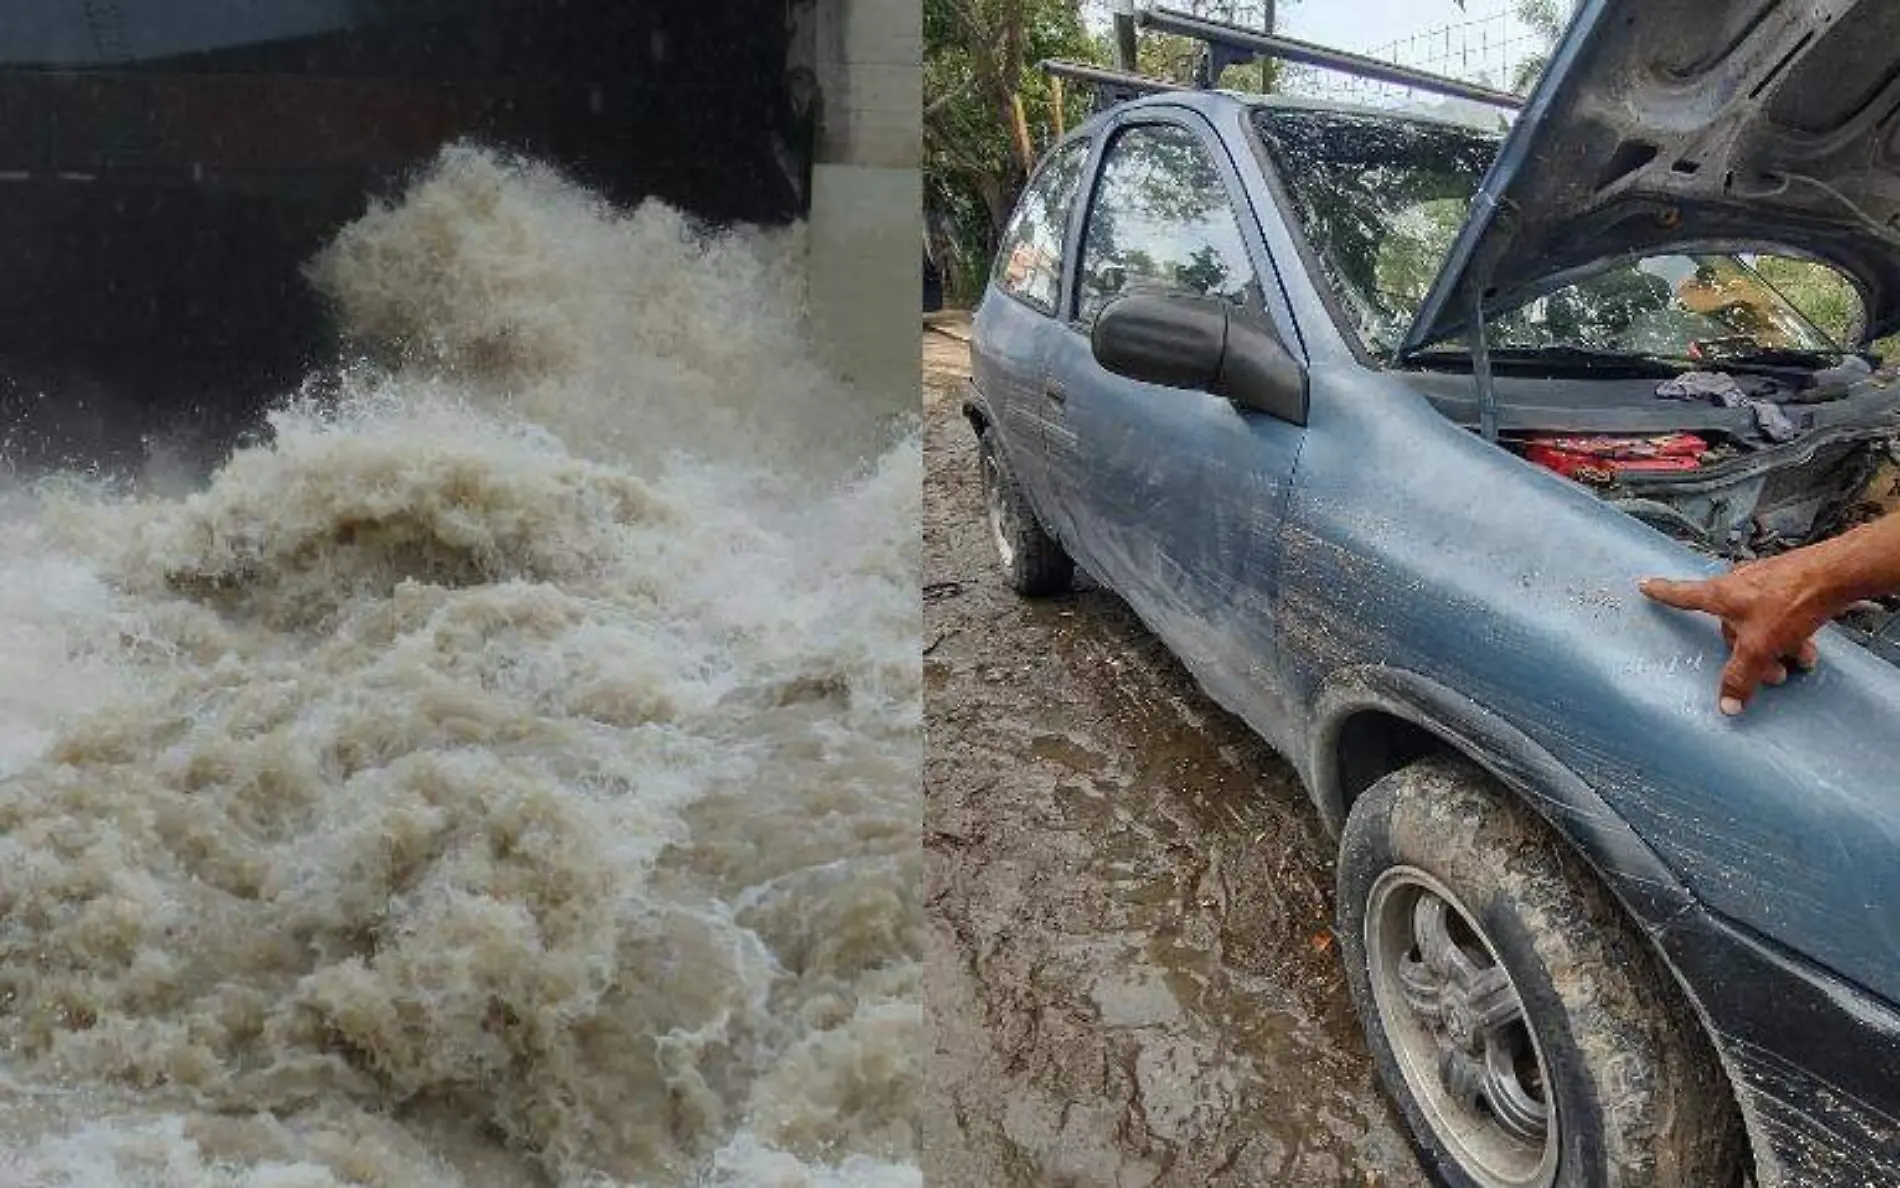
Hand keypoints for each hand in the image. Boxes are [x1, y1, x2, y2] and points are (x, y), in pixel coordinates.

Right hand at [1639, 555, 1833, 715]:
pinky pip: (1780, 614)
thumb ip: (1741, 676)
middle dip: (1748, 652)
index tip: (1645, 585)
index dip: (1663, 593)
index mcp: (1720, 595)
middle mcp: (1737, 585)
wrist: (1835, 575)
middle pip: (1731, 625)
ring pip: (1759, 622)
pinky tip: (1809, 647)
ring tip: (1798, 661)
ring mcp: (1764, 582)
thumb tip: (1726, 706)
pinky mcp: (1789, 584)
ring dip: (1775, 646)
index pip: (1683, 595)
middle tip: (1771, 674)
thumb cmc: (1789, 603)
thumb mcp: (1760, 647)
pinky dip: (1790, 633)